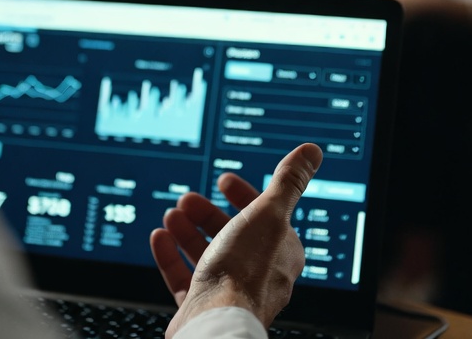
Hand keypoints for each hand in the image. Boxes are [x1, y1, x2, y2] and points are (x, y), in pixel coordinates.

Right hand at [150, 144, 322, 336]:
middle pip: (233, 235)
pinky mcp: (204, 307)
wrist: (218, 320)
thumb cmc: (246, 269)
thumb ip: (287, 181)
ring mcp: (230, 292)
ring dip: (189, 231)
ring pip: (208, 256)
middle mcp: (259, 273)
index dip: (245, 195)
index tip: (224, 180)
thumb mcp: (269, 212)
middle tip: (188, 199)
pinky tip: (159, 237)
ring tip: (172, 215)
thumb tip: (312, 151)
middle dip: (209, 214)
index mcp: (281, 252)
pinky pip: (185, 278)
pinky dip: (171, 256)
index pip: (266, 217)